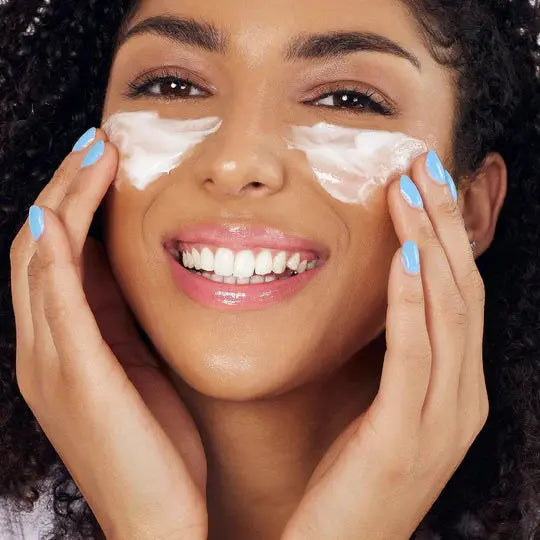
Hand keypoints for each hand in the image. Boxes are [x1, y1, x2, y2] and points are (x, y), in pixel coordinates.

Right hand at [10, 129, 206, 539]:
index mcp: (64, 345)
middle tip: (95, 142)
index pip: (54, 257)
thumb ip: (127, 325)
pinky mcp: (72, 376)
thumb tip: (134, 274)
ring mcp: (48, 361)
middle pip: (37, 245)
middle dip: (64, 188)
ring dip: (62, 201)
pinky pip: (53, 298)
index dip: (73, 203)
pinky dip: (55, 250)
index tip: (103, 163)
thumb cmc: (157, 445)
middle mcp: (42, 347)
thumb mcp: (141, 369)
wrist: (156, 518)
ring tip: (92, 154)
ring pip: (37, 260)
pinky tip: (65, 213)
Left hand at [281, 151, 488, 539]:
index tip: (425, 184)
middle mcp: (463, 399)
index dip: (448, 235)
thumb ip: (395, 358)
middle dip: (445, 222)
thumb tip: (387, 297)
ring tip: (413, 190)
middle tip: (424, 164)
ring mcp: (442, 420)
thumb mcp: (383, 408)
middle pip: (463, 290)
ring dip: (431, 244)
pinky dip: (414, 302)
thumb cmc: (352, 476)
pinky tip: (406, 257)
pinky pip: (415, 356)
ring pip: (449, 312)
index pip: (460, 295)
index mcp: (457, 389)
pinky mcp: (405, 437)